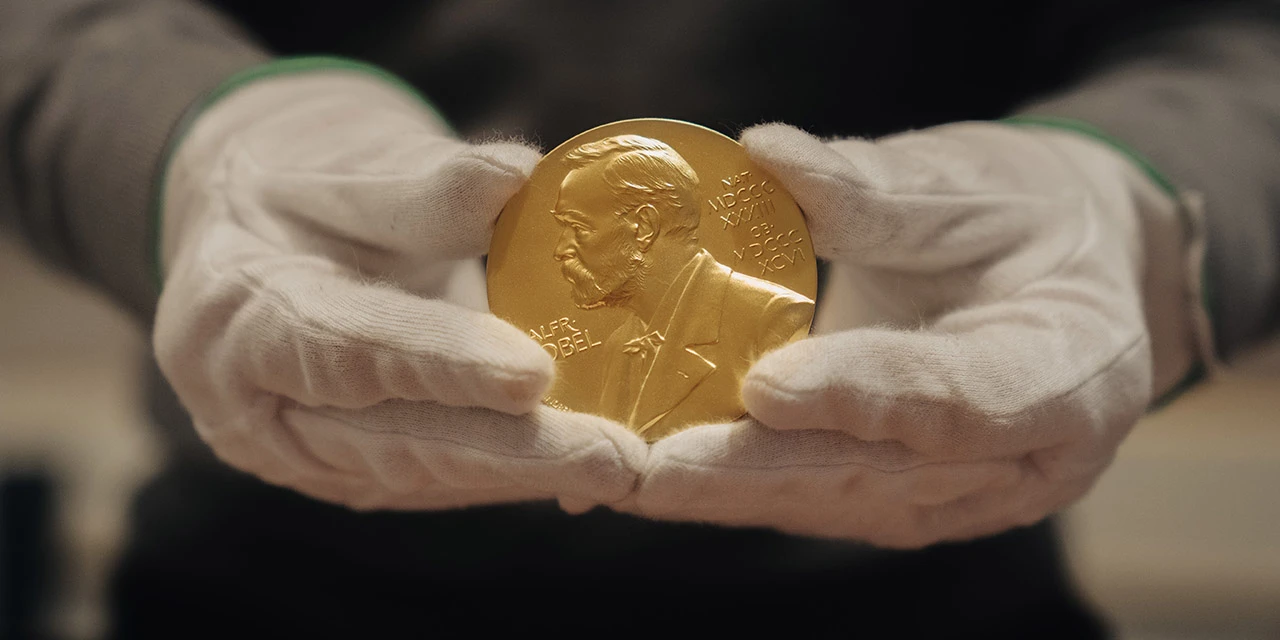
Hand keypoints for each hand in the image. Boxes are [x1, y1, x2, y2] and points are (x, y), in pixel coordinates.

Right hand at [154, 68, 644, 509]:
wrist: (252, 245)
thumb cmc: (300, 193)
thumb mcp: (341, 163)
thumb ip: (421, 183)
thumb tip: (519, 175)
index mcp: (240, 316)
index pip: (346, 348)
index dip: (440, 364)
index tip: (532, 373)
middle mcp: (262, 410)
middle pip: (396, 442)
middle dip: (512, 455)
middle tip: (613, 460)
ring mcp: (308, 456)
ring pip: (428, 475)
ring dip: (531, 477)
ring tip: (625, 467)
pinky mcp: (356, 475)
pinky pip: (443, 478)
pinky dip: (520, 476)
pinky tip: (596, 471)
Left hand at [625, 122, 1212, 546]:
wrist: (1057, 277)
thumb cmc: (1024, 219)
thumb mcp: (974, 183)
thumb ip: (879, 189)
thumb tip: (765, 153)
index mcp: (1073, 374)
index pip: (963, 398)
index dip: (864, 397)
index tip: (766, 386)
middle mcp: (1019, 464)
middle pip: (875, 475)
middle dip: (753, 472)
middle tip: (649, 468)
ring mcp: (951, 494)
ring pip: (826, 499)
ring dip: (718, 491)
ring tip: (617, 473)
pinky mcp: (892, 497)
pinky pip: (805, 494)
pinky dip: (722, 485)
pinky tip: (640, 475)